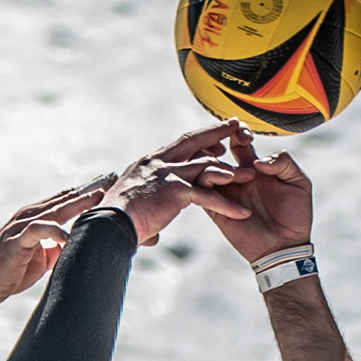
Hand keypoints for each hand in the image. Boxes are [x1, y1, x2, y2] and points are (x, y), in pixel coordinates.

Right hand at [0, 180, 108, 308]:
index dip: (86, 195)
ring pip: (54, 209)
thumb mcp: (40, 260)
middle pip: (64, 199)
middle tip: (111, 181)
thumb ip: (56, 249)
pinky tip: (70, 236)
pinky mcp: (16, 240)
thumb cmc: (9, 273)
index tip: (110, 188)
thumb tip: (75, 248)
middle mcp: (28, 216)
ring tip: (99, 198)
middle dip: (88, 191)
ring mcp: (21, 226)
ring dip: (77, 203)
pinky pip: (39, 230)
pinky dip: (56, 231)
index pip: (64, 201)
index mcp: (35, 218)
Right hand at [97, 121, 253, 246]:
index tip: (217, 137)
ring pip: (206, 166)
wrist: (109, 224)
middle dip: (218, 132)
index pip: (180, 144)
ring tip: (251, 174)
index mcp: (150, 162)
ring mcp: (168, 175)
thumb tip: (152, 235)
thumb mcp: (132, 207)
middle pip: (195, 141)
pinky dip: (226, 205)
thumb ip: (147, 215)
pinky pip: (207, 197)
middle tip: (237, 125)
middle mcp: (159, 162)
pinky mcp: (174, 192)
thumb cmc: (117, 220)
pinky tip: (242, 212)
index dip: (200, 138)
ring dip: (231, 171)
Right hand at [199, 128, 314, 262]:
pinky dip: (208, 185)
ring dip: (217, 166)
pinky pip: (202, 193)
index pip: (238, 143)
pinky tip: (227, 185)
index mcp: (254, 169)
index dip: (238, 133)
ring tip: (238, 175)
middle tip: (233, 143)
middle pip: (217, 153)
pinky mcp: (217, 210)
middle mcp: (236, 178)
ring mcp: (225, 194)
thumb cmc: (295, 216)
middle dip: (220, 142)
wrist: (286, 246)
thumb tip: (259, 161)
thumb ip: (284, 162)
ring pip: (205, 170)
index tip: (245, 133)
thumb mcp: (299, 182)